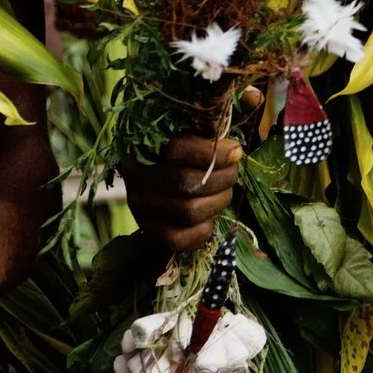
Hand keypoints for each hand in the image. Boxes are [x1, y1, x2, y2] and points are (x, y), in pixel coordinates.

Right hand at [123, 134, 240, 252]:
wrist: (152, 177)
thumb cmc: (181, 150)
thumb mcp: (189, 133)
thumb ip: (207, 136)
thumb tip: (234, 151)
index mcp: (144, 146)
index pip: (177, 149)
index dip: (212, 153)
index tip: (235, 152)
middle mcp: (137, 179)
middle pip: (187, 183)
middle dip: (222, 178)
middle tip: (232, 173)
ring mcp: (141, 208)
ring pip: (188, 212)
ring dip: (218, 202)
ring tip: (223, 193)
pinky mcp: (150, 231)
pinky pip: (181, 239)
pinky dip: (204, 229)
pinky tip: (208, 216)